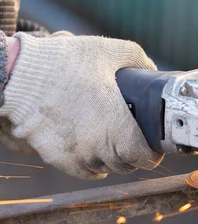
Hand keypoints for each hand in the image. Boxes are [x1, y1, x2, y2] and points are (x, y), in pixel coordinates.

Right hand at [0, 32, 163, 178]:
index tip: (154, 149)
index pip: (143, 157)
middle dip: (135, 157)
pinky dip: (93, 167)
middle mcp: (98, 146)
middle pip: (126, 165)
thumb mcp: (107, 50)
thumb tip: (151, 67)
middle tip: (136, 144)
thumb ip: (135, 57)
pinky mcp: (57, 157)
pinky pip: (83, 172)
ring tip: (116, 149)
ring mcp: (77, 154)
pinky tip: (96, 157)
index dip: (152, 156)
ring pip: (105, 169)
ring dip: (113, 162)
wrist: (17, 75)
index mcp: (117, 125)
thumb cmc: (64, 62)